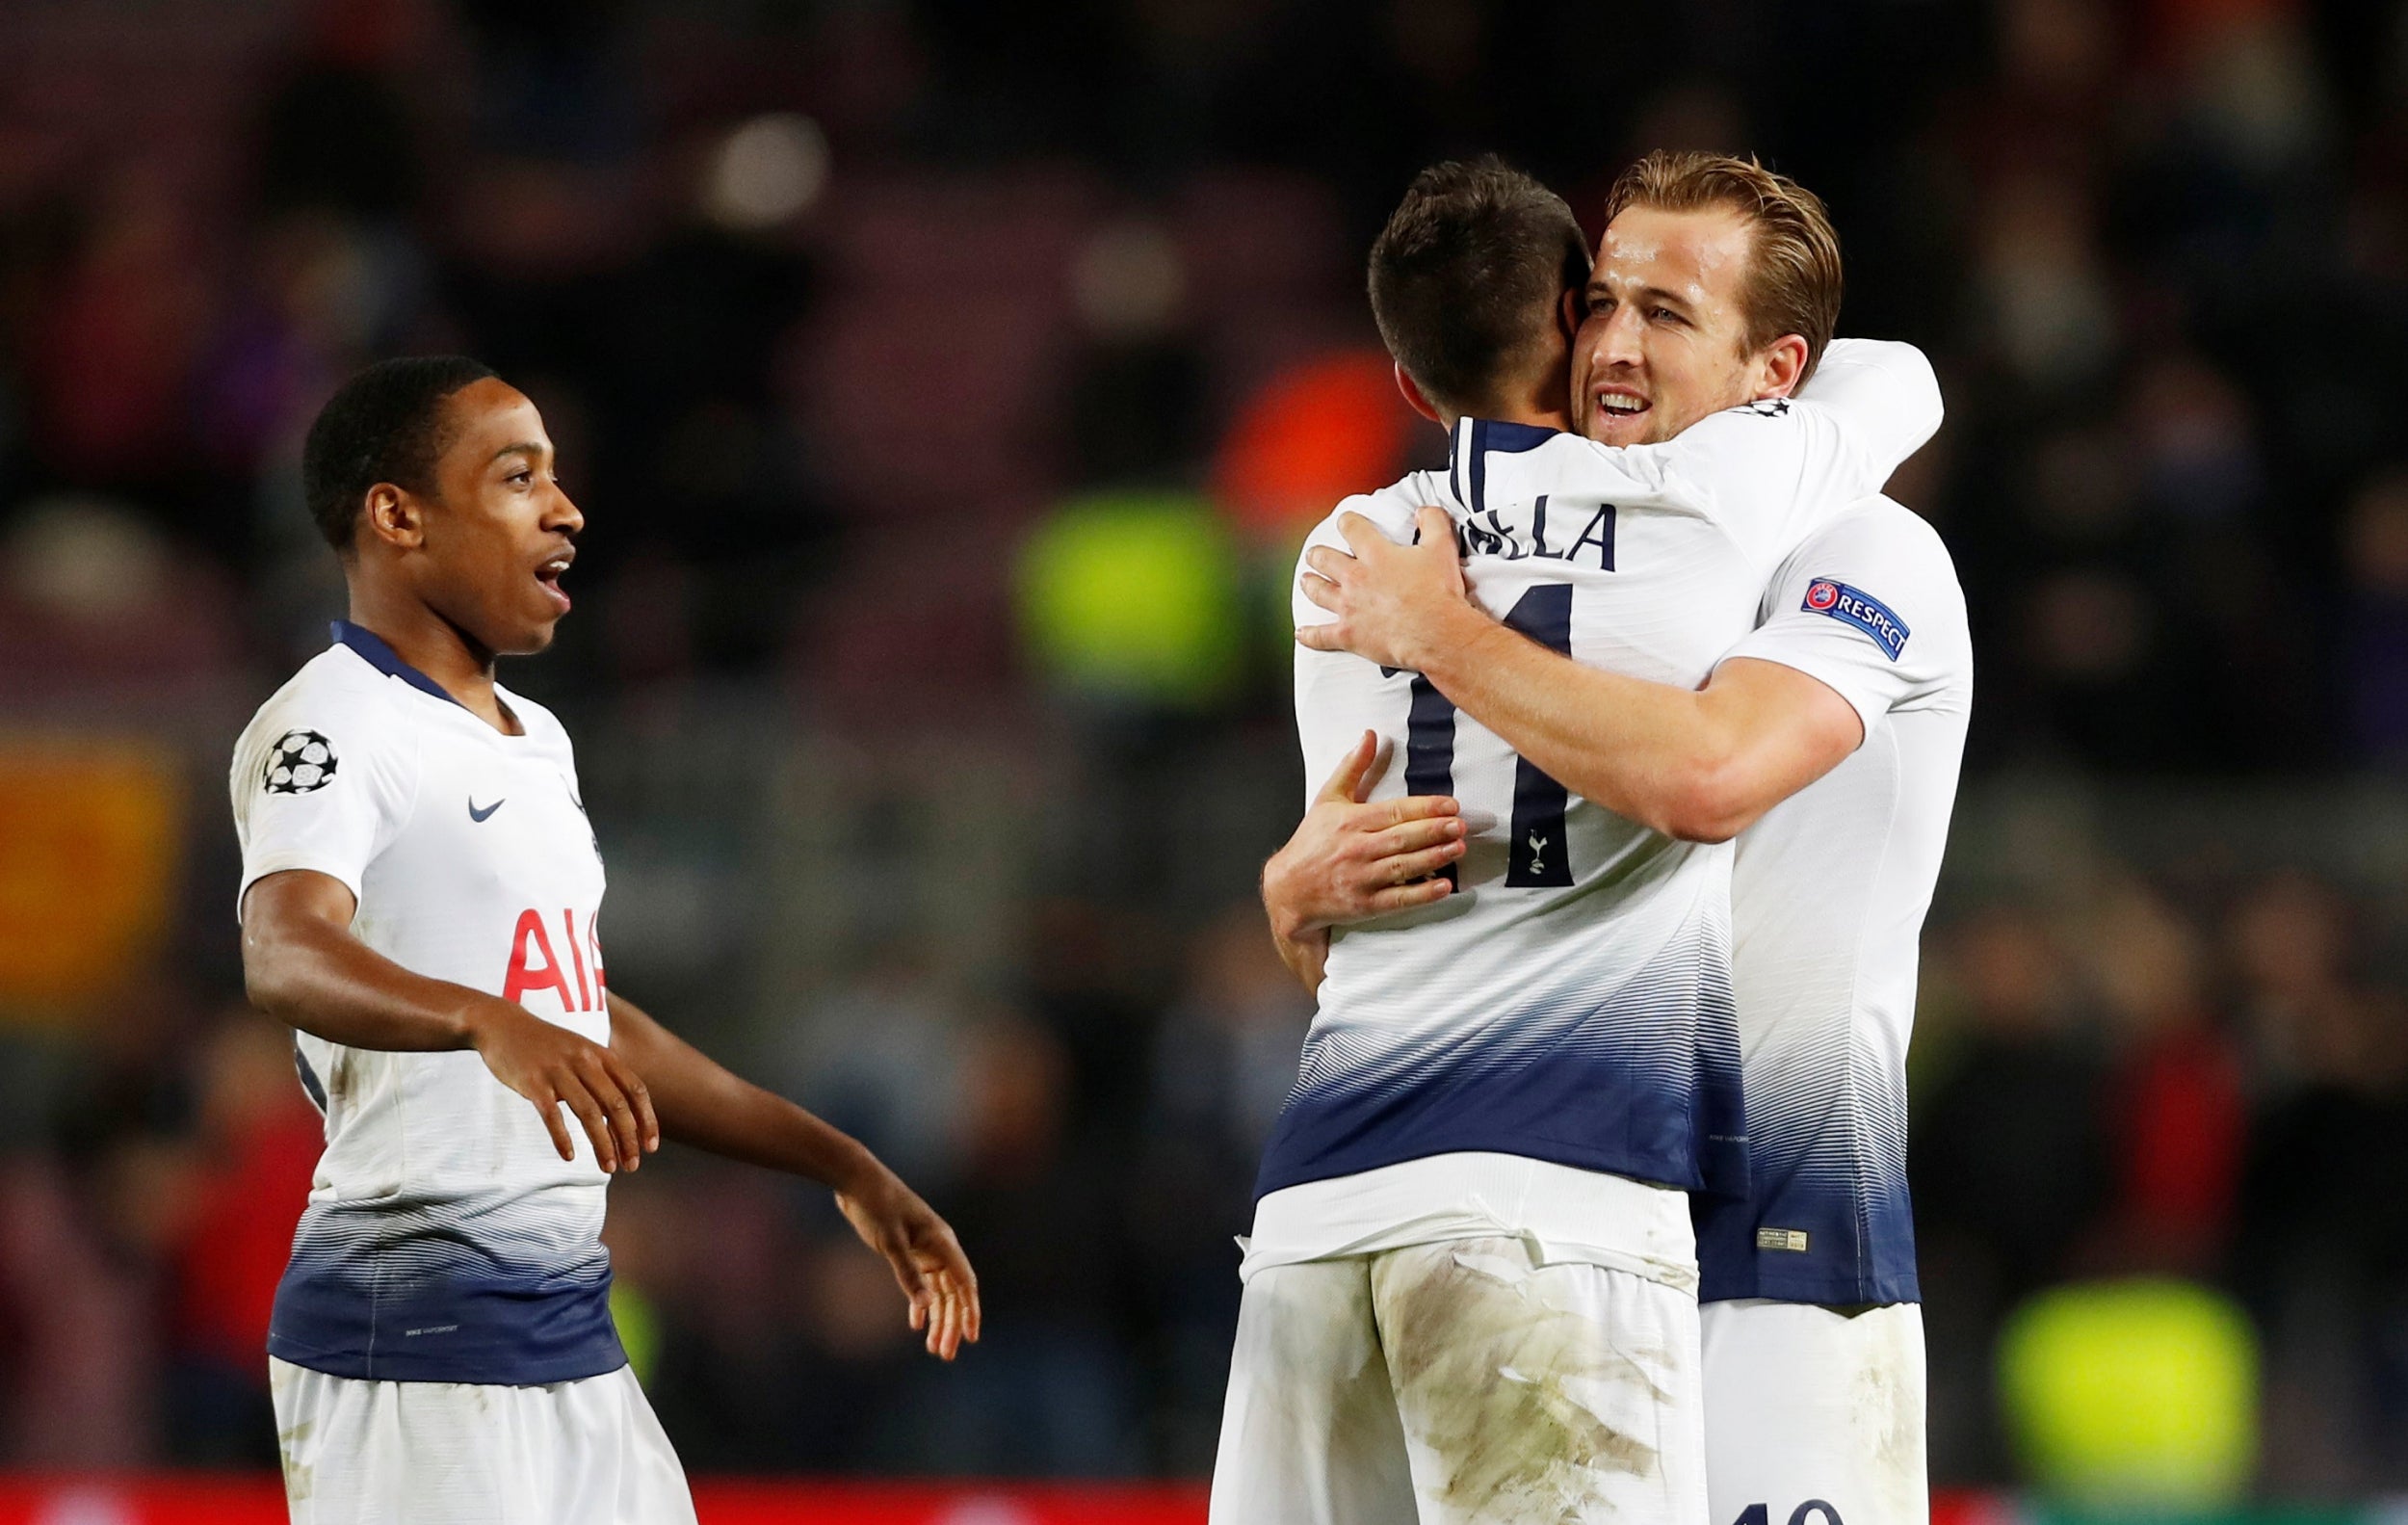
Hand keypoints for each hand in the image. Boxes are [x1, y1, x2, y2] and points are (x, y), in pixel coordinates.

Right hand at [463, 998, 659, 1172]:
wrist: (504, 1025)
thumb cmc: (547, 1047)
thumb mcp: (583, 1053)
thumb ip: (603, 1079)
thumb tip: (623, 1118)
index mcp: (602, 1055)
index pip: (635, 1090)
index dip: (647, 1120)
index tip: (650, 1147)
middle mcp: (585, 1061)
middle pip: (616, 1105)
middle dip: (628, 1139)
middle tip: (631, 1166)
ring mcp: (559, 1071)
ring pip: (589, 1113)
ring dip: (602, 1144)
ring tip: (608, 1167)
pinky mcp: (533, 1082)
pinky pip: (551, 1115)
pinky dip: (562, 1138)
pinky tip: (569, 1156)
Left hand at [835, 1165, 982, 1360]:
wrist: (856, 1181)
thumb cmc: (876, 1206)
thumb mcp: (890, 1242)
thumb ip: (908, 1274)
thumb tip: (926, 1308)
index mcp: (942, 1242)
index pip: (964, 1283)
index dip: (970, 1311)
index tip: (971, 1337)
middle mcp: (939, 1247)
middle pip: (954, 1292)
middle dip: (952, 1324)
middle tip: (946, 1355)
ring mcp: (925, 1249)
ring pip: (939, 1291)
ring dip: (938, 1319)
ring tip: (934, 1349)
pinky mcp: (910, 1250)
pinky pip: (923, 1283)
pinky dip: (921, 1304)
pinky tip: (916, 1325)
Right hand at [1263, 729, 1464, 945]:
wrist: (1289, 889)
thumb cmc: (1312, 841)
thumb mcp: (1328, 799)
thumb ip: (1352, 767)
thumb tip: (1370, 735)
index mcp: (1350, 822)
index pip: (1394, 812)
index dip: (1425, 808)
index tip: (1451, 805)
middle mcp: (1356, 849)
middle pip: (1402, 838)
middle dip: (1434, 831)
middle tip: (1462, 825)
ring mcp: (1361, 878)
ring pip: (1403, 867)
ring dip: (1434, 858)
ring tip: (1459, 849)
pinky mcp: (1365, 904)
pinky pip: (1398, 899)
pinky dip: (1422, 894)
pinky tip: (1443, 886)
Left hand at [1297, 506, 1477, 670]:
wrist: (1434, 631)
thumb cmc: (1437, 593)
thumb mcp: (1442, 547)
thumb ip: (1433, 522)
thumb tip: (1424, 511)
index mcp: (1376, 555)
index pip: (1353, 528)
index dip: (1348, 522)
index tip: (1346, 522)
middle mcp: (1356, 578)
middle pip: (1325, 559)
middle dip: (1318, 555)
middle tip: (1316, 554)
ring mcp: (1349, 607)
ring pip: (1318, 592)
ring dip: (1310, 584)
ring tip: (1305, 581)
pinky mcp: (1348, 634)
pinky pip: (1321, 635)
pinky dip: (1309, 635)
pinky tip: (1302, 633)